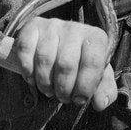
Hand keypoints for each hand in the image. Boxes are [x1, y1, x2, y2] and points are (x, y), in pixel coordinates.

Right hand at [0, 18, 118, 110]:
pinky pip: (25, 51)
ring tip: (49, 90)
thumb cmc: (81, 63)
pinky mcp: (32, 27)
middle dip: (63, 89)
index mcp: (95, 38)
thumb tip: (100, 103)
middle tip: (63, 97)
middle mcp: (74, 27)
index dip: (85, 86)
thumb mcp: (97, 76)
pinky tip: (33, 78)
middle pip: (66, 64)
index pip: (92, 62)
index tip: (79, 99)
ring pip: (44, 60)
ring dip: (45, 83)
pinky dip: (27, 71)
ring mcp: (52, 26)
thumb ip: (104, 90)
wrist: (59, 42)